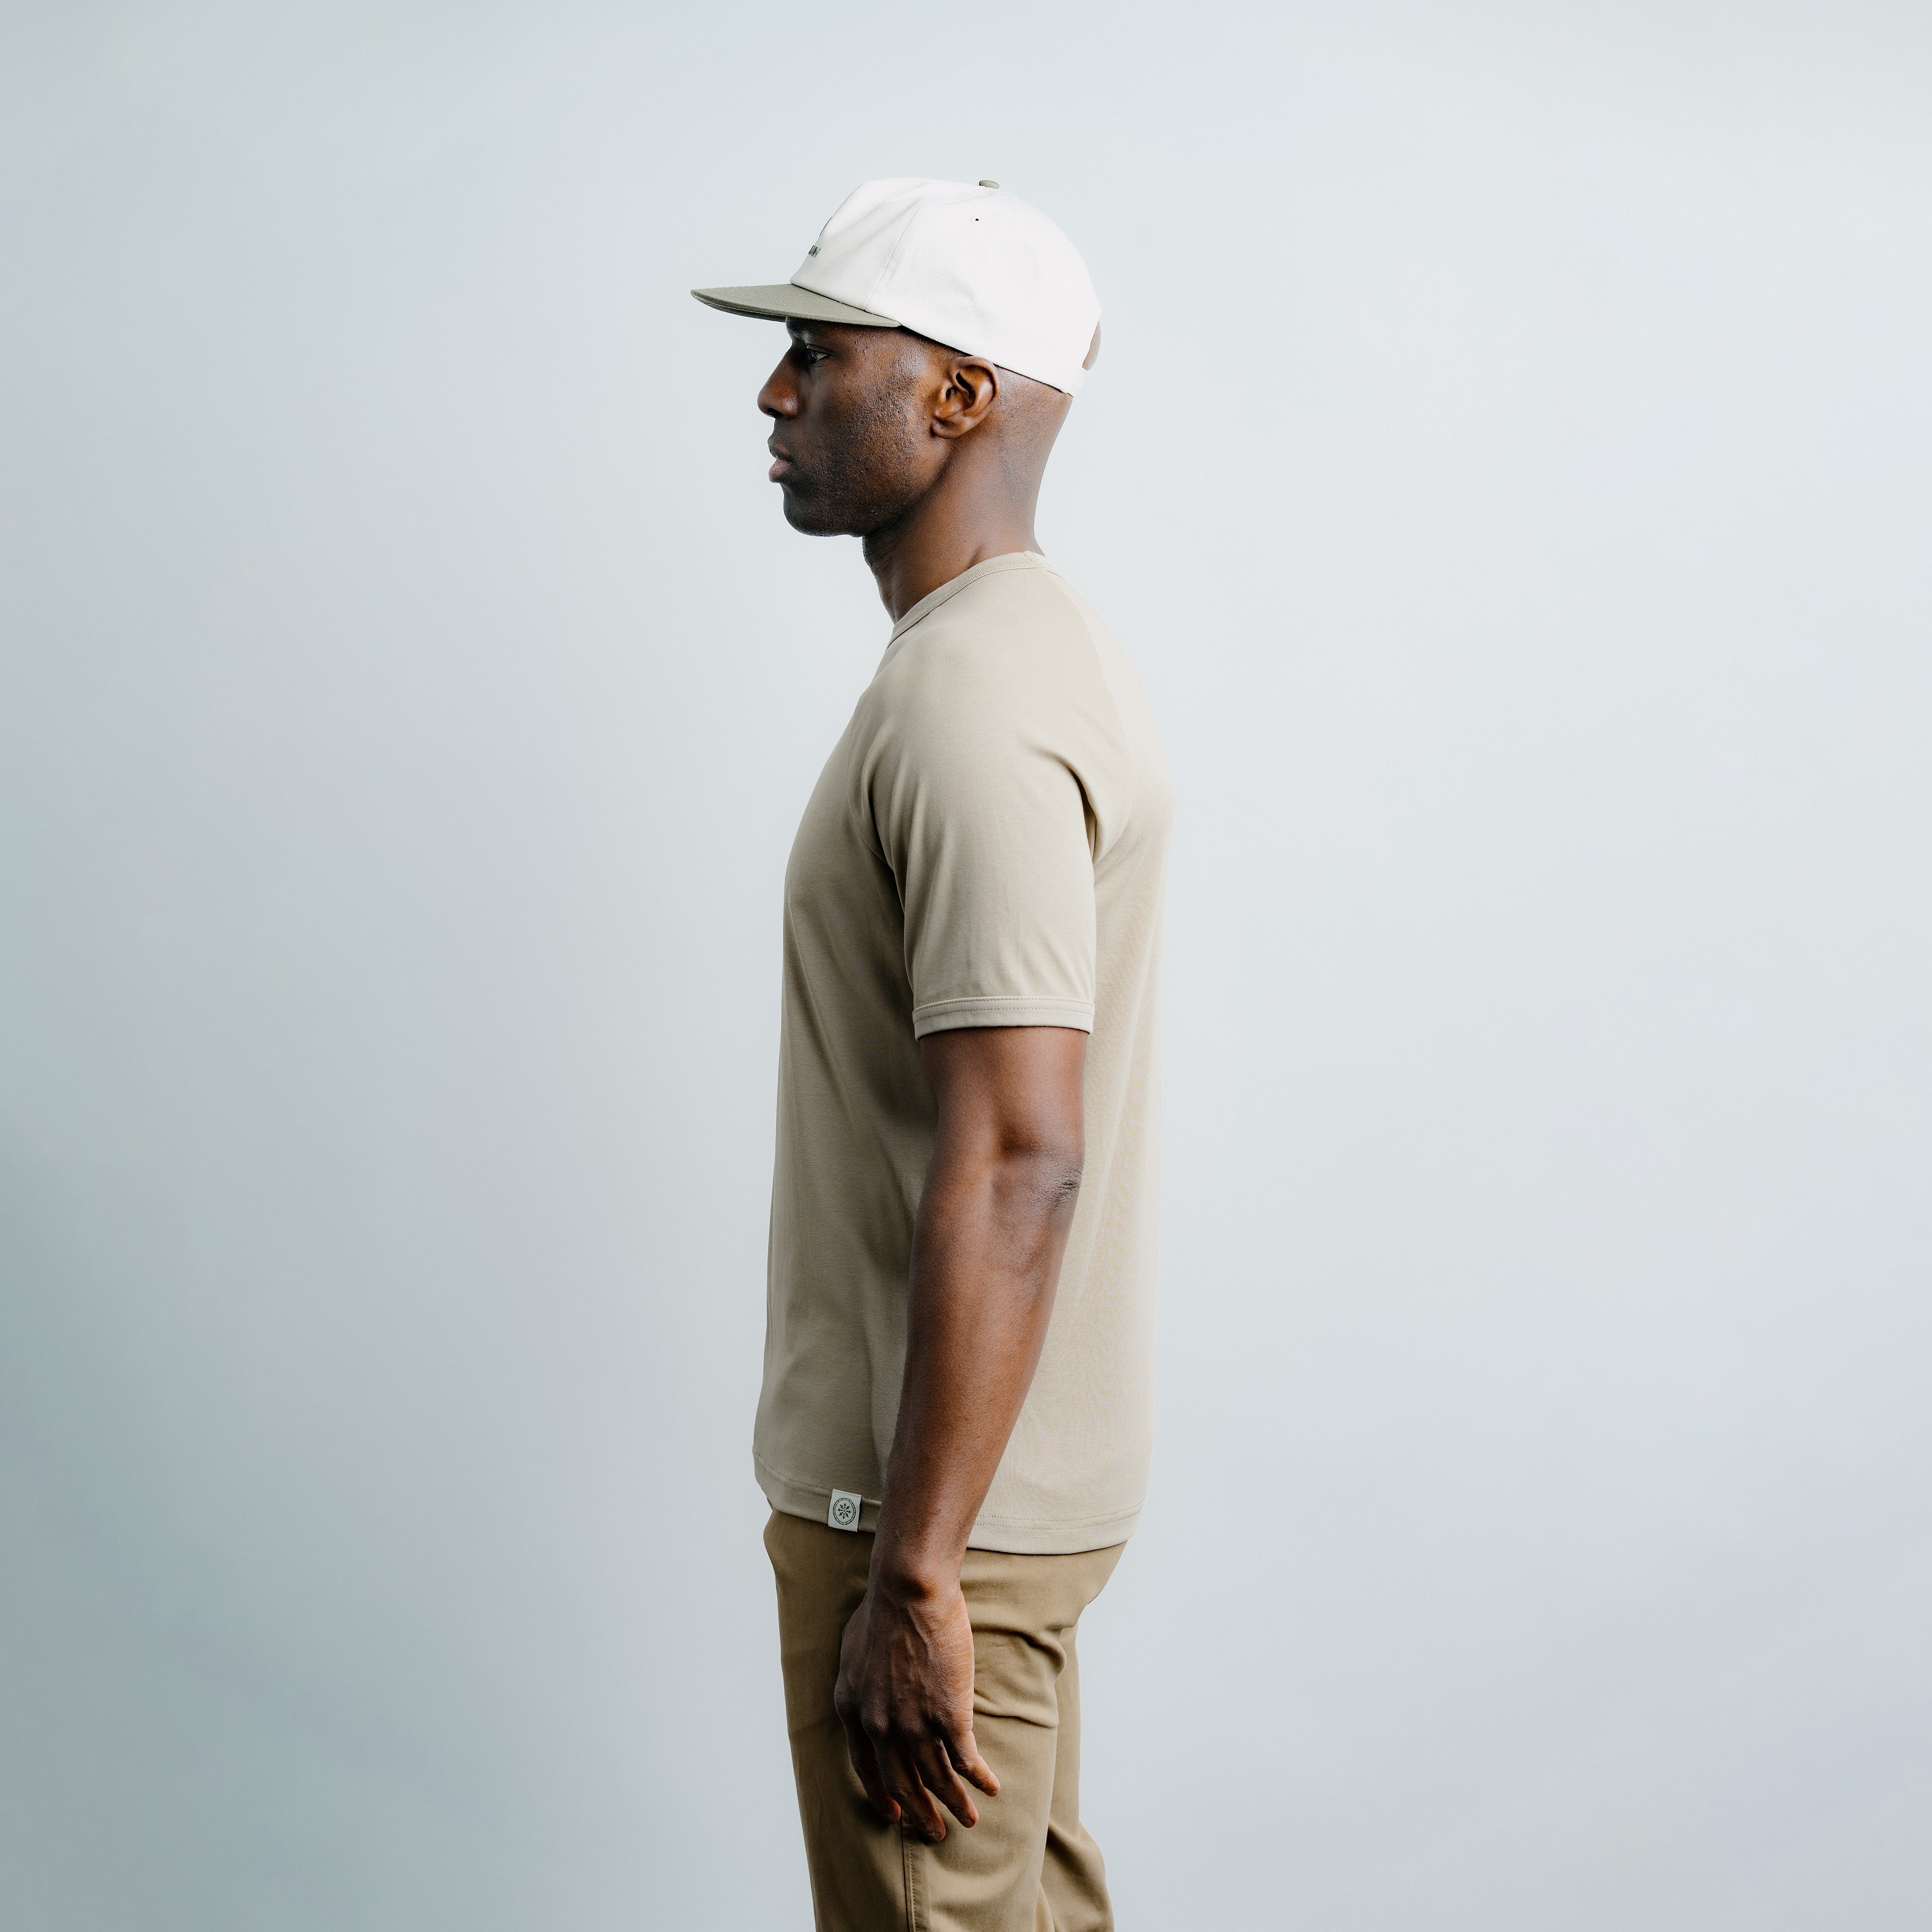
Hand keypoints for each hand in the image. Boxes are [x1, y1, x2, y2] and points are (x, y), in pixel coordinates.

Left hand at [833, 1573, 999, 1840]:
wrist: (907, 1591)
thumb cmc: (882, 1608)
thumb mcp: (853, 1652)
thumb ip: (860, 1683)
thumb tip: (868, 1694)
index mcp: (852, 1709)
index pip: (865, 1767)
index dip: (881, 1794)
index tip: (894, 1813)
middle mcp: (879, 1727)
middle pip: (901, 1783)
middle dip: (920, 1813)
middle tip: (934, 1833)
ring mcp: (913, 1725)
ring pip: (936, 1780)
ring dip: (954, 1805)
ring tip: (969, 1821)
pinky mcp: (948, 1717)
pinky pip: (965, 1760)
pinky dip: (978, 1778)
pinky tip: (991, 1786)